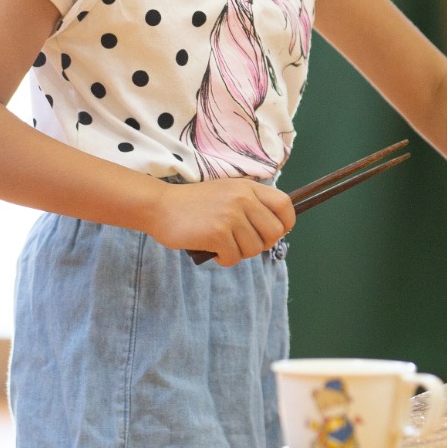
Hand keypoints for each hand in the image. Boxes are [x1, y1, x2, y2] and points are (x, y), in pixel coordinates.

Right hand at [149, 178, 295, 265]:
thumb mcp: (227, 192)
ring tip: (222, 244)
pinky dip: (224, 259)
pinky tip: (212, 249)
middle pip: (274, 232)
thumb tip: (274, 229)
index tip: (273, 233)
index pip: (285, 205)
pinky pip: (234, 258)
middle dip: (261, 244)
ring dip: (239, 253)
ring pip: (254, 249)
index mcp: (248, 187)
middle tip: (242, 243)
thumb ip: (250, 204)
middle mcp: (243, 199)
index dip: (286, 223)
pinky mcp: (217, 233)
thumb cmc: (194, 204)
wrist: (160, 206)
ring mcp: (230, 216)